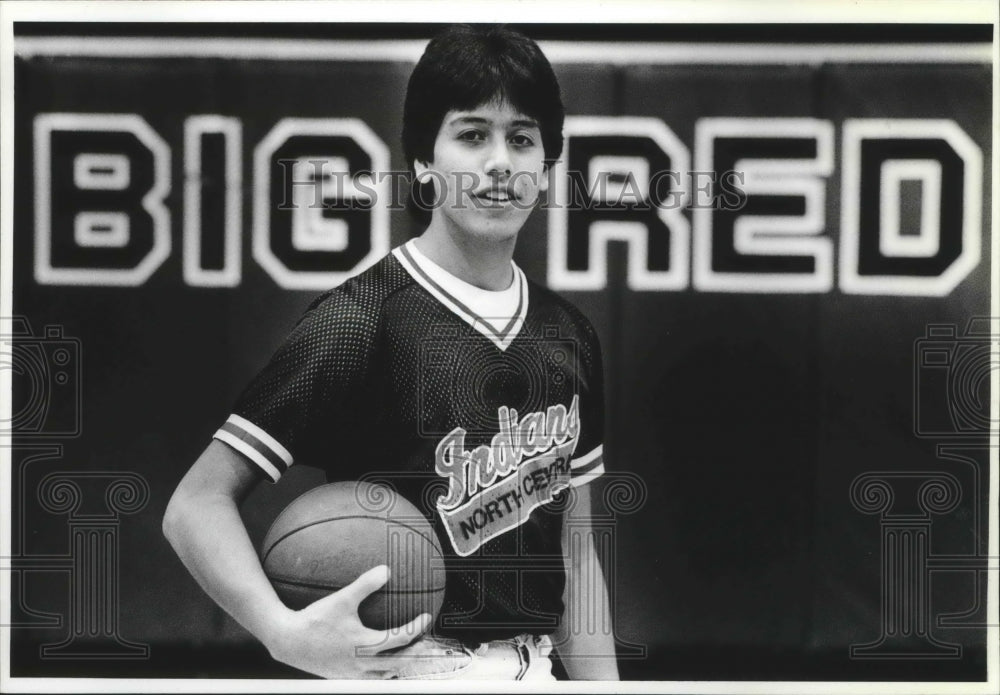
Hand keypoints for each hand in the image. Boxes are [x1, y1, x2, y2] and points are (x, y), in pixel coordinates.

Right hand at [264, 565, 431, 678]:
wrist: (287, 641)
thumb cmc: (314, 620)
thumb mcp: (341, 599)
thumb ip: (365, 584)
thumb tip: (386, 570)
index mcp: (365, 646)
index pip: (401, 639)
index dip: (417, 628)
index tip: (426, 616)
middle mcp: (362, 664)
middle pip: (400, 664)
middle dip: (416, 653)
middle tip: (426, 641)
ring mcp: (353, 674)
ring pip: (385, 675)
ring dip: (400, 665)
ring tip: (408, 652)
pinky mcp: (343, 677)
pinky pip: (371, 678)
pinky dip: (383, 671)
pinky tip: (382, 660)